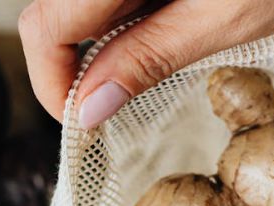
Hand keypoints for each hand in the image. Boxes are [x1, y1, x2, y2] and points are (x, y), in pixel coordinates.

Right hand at [18, 0, 273, 127]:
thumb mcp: (226, 19)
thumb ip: (146, 56)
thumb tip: (88, 106)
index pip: (47, 24)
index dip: (52, 82)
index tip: (82, 124)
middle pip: (54, 9)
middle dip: (69, 66)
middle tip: (105, 112)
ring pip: (80, 0)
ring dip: (95, 45)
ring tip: (137, 78)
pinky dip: (121, 21)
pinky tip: (155, 37)